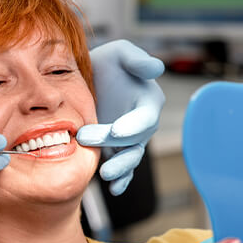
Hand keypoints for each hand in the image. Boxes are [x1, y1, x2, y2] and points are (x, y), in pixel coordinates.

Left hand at [77, 40, 164, 195]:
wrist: (88, 81)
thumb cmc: (107, 64)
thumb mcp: (120, 53)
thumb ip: (137, 60)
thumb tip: (156, 68)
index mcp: (148, 102)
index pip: (145, 117)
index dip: (133, 125)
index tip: (116, 131)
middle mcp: (141, 124)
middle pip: (134, 141)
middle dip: (114, 144)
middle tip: (86, 139)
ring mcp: (129, 141)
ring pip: (130, 158)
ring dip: (120, 169)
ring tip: (106, 175)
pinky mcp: (116, 151)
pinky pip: (123, 168)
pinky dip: (121, 180)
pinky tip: (114, 189)